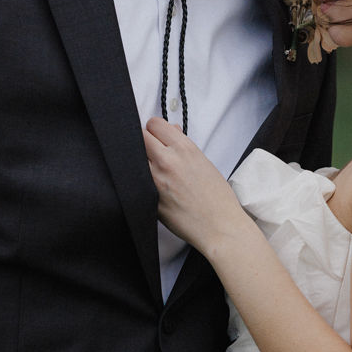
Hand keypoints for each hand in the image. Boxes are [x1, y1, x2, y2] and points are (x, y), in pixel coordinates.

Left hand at [143, 117, 246, 255]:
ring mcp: (155, 179)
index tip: (156, 137)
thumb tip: (171, 130)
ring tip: (150, 169)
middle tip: (151, 152)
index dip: (154, 130)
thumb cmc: (217, 198)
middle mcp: (167, 160)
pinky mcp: (148, 198)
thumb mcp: (204, 163)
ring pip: (132, 157)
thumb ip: (183, 146)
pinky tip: (147, 184)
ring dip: (138, 160)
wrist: (219, 227)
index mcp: (184, 149)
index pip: (154, 124)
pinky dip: (137, 179)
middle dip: (144, 141)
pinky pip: (134, 180)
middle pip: (139, 136)